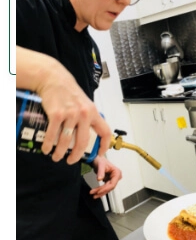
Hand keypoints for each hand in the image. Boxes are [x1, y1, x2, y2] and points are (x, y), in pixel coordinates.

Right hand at [16, 46, 111, 163]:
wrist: (54, 79)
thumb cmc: (69, 92)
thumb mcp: (85, 103)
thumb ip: (88, 117)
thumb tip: (88, 134)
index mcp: (93, 112)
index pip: (105, 132)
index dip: (104, 145)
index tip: (100, 154)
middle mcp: (84, 114)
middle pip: (83, 142)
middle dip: (76, 155)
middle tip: (71, 160)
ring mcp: (70, 114)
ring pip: (66, 141)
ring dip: (60, 152)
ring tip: (57, 157)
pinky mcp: (56, 114)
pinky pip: (52, 134)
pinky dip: (48, 144)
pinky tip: (47, 149)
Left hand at [89, 156, 121, 198]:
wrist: (97, 159)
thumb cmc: (100, 160)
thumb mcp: (100, 165)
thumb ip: (101, 172)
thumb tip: (99, 179)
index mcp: (117, 173)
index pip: (112, 184)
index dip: (105, 189)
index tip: (99, 191)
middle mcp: (116, 177)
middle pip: (109, 187)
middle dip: (101, 191)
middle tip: (94, 193)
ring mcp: (113, 179)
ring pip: (107, 189)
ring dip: (100, 192)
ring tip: (93, 194)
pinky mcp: (109, 181)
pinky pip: (105, 187)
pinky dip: (100, 190)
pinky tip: (95, 192)